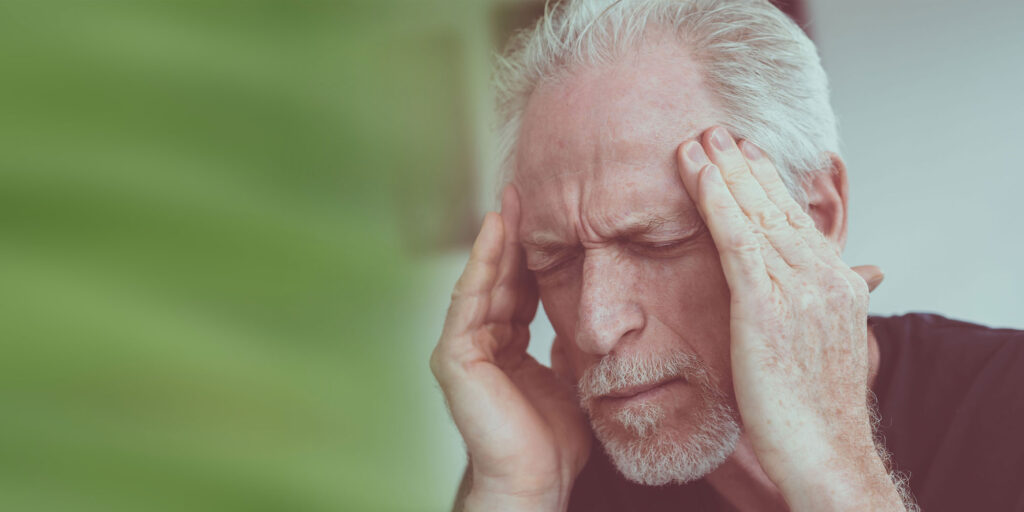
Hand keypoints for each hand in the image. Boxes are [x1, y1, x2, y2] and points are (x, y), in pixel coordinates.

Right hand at [430, 186, 590, 511]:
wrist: (537, 482)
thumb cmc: (554, 443)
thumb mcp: (569, 379)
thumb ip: (565, 348)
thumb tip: (577, 322)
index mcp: (506, 348)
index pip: (519, 289)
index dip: (532, 254)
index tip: (550, 218)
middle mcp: (480, 343)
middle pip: (498, 279)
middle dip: (513, 236)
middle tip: (527, 191)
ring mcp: (463, 348)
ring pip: (482, 282)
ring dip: (496, 239)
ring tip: (511, 200)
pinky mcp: (454, 356)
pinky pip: (469, 300)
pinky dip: (482, 264)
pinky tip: (495, 231)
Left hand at [676, 127, 902, 509]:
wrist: (826, 452)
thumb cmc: (814, 412)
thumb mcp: (822, 348)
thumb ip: (815, 310)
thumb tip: (833, 288)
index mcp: (837, 284)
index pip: (797, 221)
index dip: (767, 184)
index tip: (745, 156)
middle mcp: (823, 277)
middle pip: (777, 207)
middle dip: (745, 165)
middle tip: (718, 130)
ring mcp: (798, 288)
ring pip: (755, 213)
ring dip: (724, 171)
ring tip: (698, 139)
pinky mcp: (767, 305)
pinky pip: (737, 239)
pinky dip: (716, 200)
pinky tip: (698, 172)